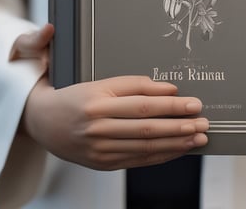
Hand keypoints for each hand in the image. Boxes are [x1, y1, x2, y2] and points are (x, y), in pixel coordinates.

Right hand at [11, 25, 208, 170]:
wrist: (42, 123)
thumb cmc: (73, 97)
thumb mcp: (99, 82)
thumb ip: (133, 84)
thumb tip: (167, 89)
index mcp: (97, 100)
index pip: (142, 103)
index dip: (171, 104)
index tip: (193, 102)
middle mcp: (97, 126)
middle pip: (147, 126)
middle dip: (179, 125)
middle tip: (203, 122)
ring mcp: (99, 148)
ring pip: (145, 146)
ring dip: (175, 143)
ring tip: (198, 137)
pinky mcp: (102, 163)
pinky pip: (137, 160)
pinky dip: (161, 155)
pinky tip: (178, 150)